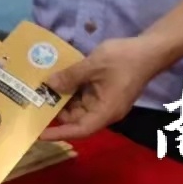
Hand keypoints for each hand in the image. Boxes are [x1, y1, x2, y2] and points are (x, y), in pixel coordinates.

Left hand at [40, 36, 166, 141]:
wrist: (149, 50)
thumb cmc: (123, 60)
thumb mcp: (93, 66)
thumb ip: (70, 77)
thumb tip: (49, 85)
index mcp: (105, 111)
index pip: (79, 130)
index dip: (58, 133)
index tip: (39, 133)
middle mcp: (105, 111)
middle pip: (77, 118)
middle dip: (56, 111)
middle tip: (33, 101)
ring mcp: (106, 101)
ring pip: (79, 106)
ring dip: (63, 98)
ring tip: (40, 89)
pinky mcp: (105, 91)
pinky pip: (85, 95)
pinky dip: (72, 89)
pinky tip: (57, 79)